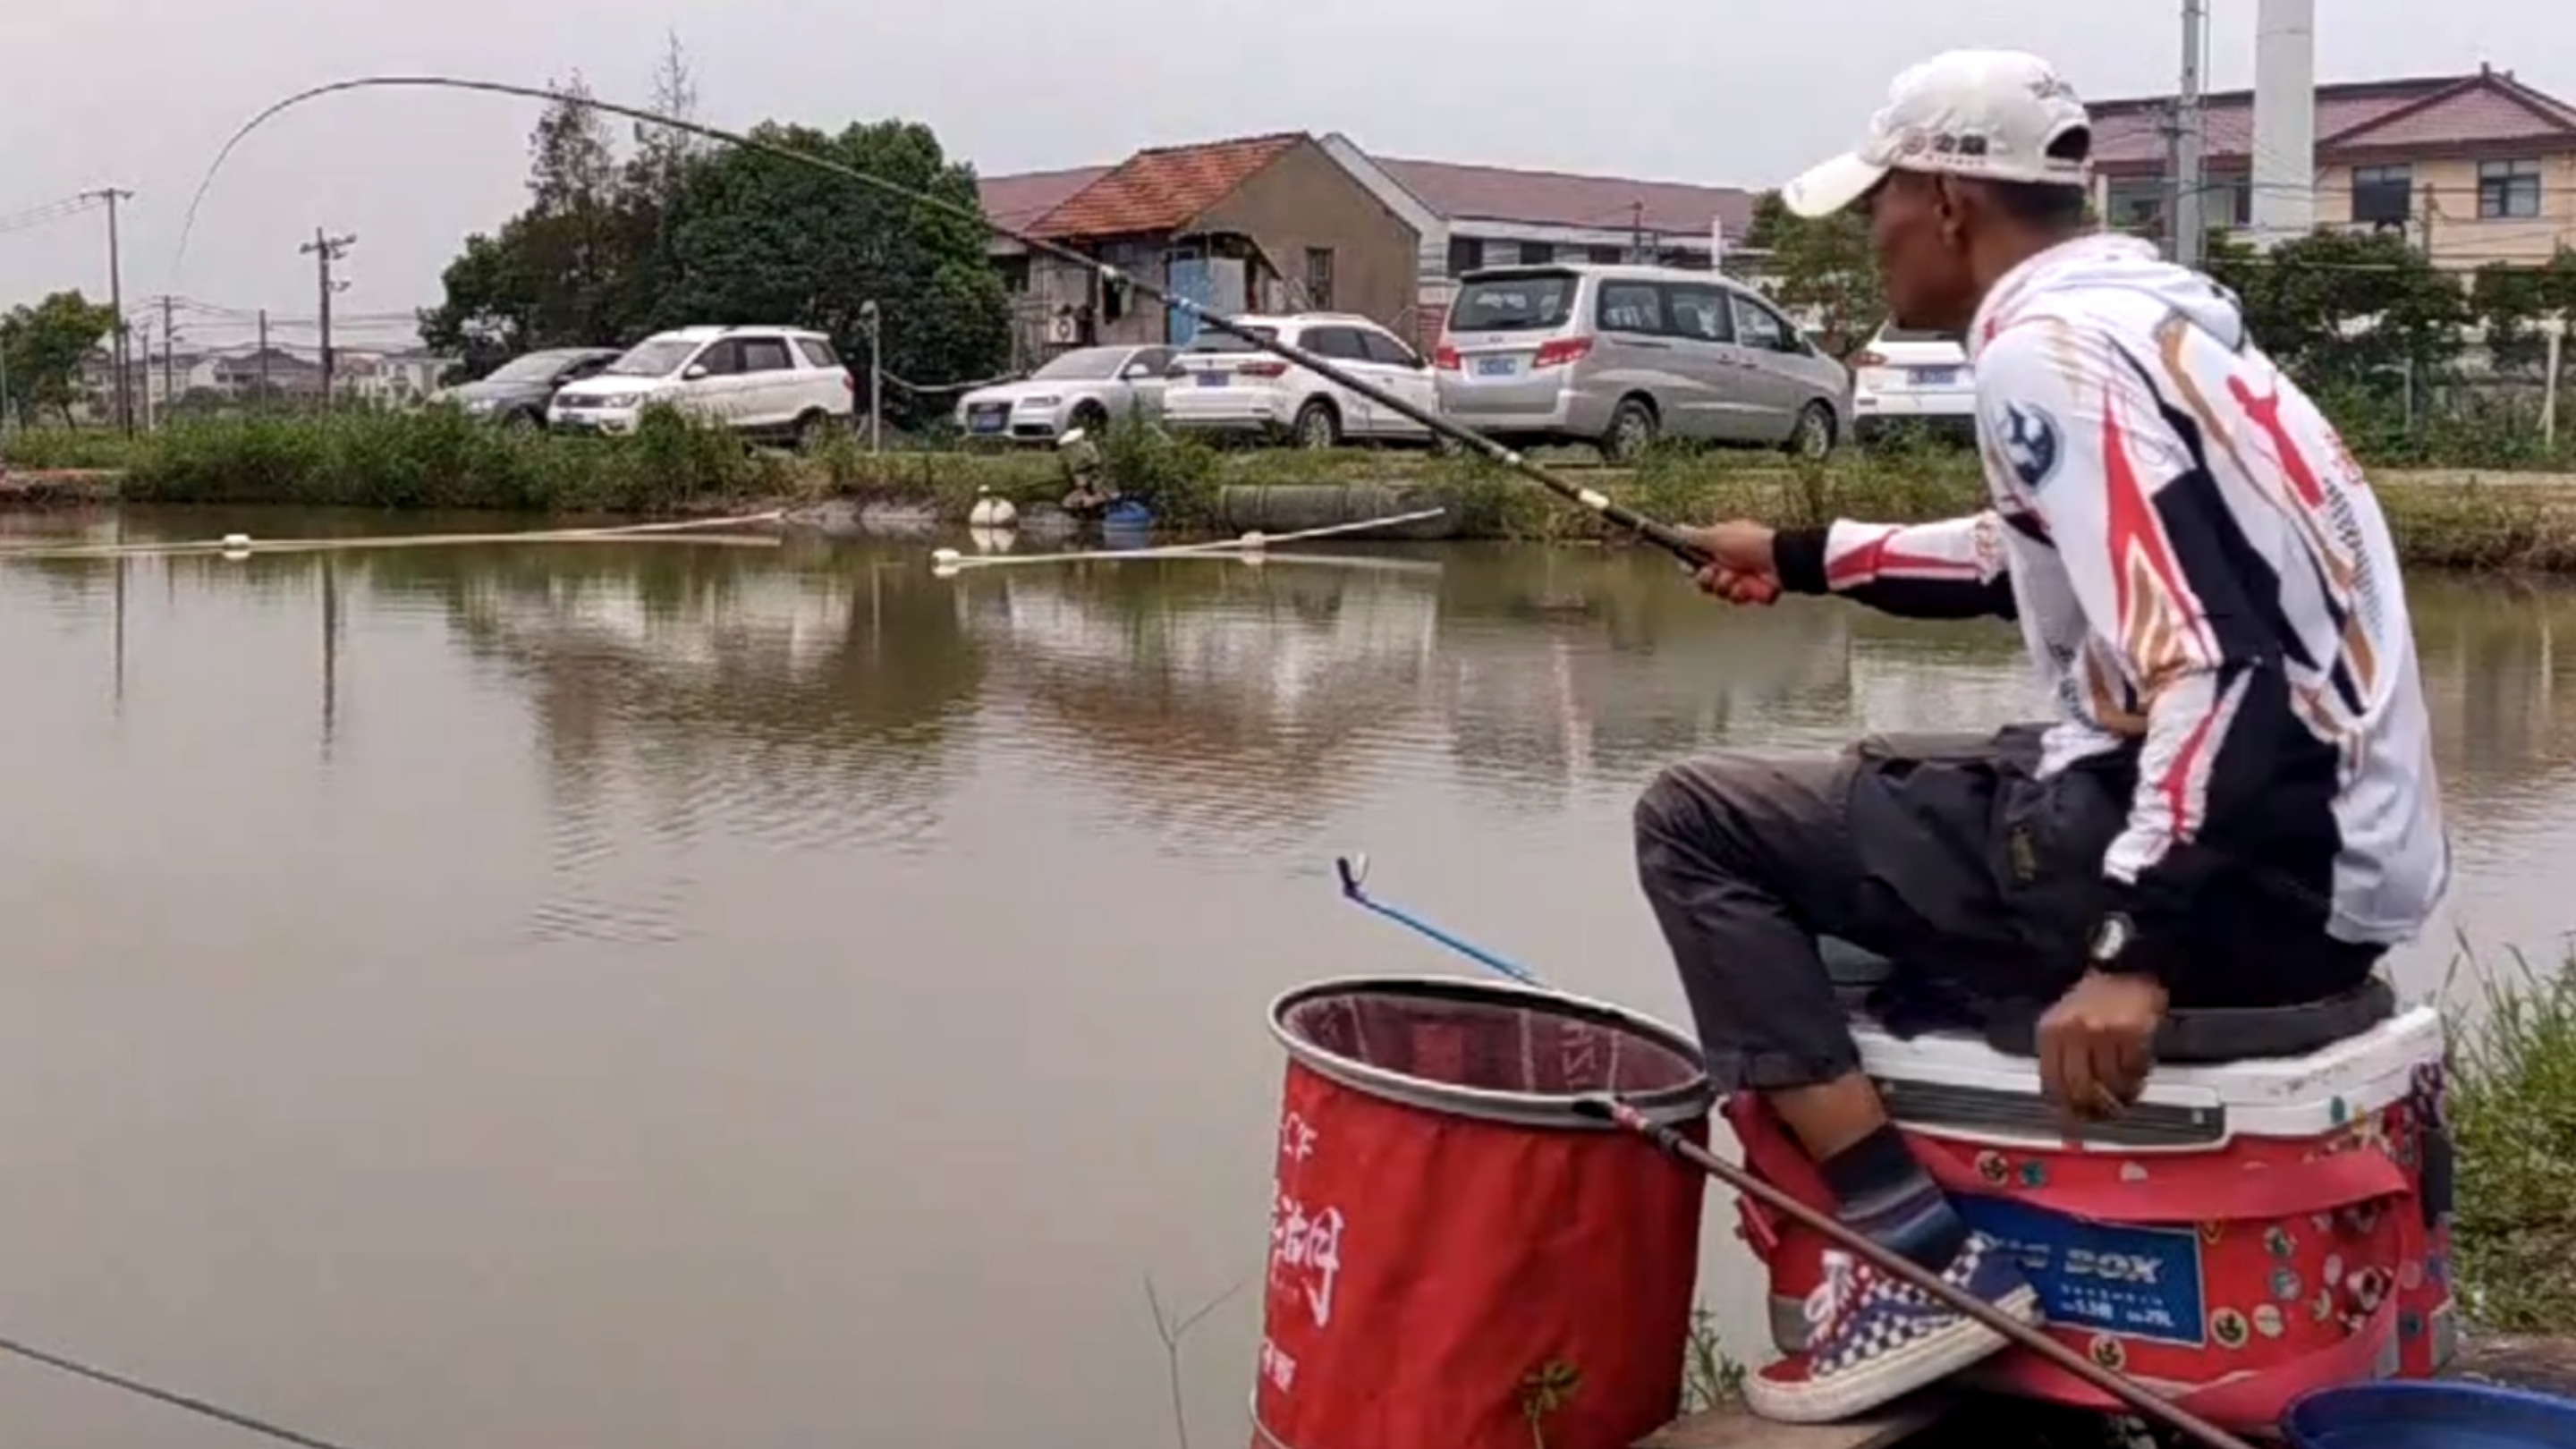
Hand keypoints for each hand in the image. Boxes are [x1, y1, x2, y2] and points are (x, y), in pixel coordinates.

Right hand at [1675, 521, 1780, 604]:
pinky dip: (1743, 593)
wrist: (1780, 559)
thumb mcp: (1717, 536)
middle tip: (1718, 572)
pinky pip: (1739, 600)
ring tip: (1738, 577)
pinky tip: (1749, 585)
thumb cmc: (1750, 542)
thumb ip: (1694, 536)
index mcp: (1720, 548)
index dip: (1693, 568)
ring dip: (1727, 586)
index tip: (1693, 568)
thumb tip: (1677, 528)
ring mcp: (1742, 578)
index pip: (1696, 563)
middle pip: (1706, 582)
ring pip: (1721, 593)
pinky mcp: (1753, 592)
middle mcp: (1730, 563)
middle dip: (1711, 579)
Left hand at [2037, 971, 2167, 1123]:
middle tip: (2105, 1114)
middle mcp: (2073, 1032)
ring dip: (2121, 1096)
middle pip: (2081, 1088)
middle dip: (2094, 1109)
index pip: (2052, 1083)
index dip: (2065, 1108)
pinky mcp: (2131, 1031)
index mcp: (2050, 1031)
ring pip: (2111, 1082)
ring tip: (2126, 1094)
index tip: (2075, 1120)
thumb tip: (2065, 1107)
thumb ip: (2061, 1062)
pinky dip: (2137, 1079)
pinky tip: (2137, 1074)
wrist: (2123, 967)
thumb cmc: (2093, 1000)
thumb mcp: (2064, 1024)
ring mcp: (2102, 1032)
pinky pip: (2134, 1070)